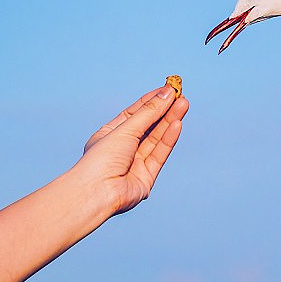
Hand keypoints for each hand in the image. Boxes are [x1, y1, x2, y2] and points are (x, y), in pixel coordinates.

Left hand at [75, 85, 189, 214]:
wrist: (96, 192)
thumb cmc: (102, 158)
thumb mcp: (125, 129)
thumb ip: (148, 113)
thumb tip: (167, 94)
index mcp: (110, 134)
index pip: (134, 113)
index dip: (151, 100)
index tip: (168, 88)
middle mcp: (123, 148)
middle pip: (148, 125)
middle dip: (164, 110)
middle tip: (181, 95)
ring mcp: (135, 163)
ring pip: (156, 138)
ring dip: (170, 121)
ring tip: (184, 104)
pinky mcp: (146, 177)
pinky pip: (159, 154)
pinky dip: (168, 139)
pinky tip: (177, 124)